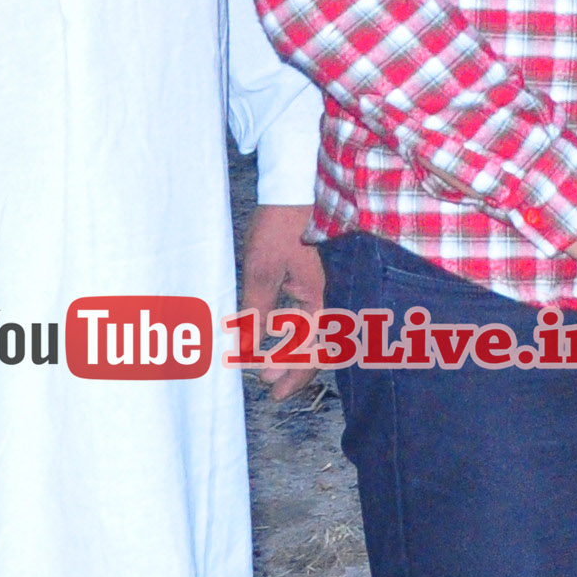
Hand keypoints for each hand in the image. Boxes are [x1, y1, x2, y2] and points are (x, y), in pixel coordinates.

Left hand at [240, 202, 324, 400]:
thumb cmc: (281, 225)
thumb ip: (256, 312)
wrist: (295, 187)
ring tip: (270, 367)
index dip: (294, 372)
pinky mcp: (316, 278)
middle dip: (296, 370)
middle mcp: (331, 297)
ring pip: (316, 333)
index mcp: (322, 299)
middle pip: (321, 347)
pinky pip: (310, 314)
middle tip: (272, 388)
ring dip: (294, 352)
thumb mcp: (262, 270)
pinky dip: (295, 331)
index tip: (271, 388)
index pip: (313, 349)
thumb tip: (246, 348)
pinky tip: (277, 332)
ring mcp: (325, 287)